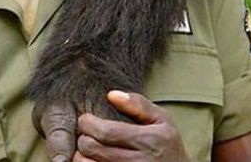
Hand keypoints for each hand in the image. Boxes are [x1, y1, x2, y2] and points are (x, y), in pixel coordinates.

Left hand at [73, 90, 190, 161]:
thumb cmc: (167, 145)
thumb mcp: (162, 120)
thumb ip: (138, 104)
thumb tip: (111, 95)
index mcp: (147, 141)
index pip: (106, 131)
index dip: (88, 123)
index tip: (86, 119)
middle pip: (92, 148)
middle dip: (84, 137)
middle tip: (88, 133)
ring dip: (82, 155)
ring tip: (90, 148)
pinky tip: (95, 159)